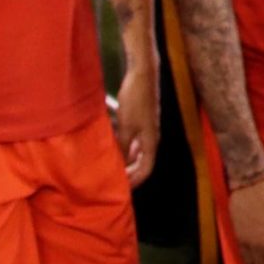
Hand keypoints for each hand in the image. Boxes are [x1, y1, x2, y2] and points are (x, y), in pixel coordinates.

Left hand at [112, 64, 158, 185]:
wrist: (143, 74)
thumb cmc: (135, 100)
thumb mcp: (126, 126)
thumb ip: (124, 147)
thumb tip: (121, 164)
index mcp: (151, 140)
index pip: (146, 168)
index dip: (136, 181)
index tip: (123, 189)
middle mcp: (152, 136)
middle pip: (143, 161)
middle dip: (130, 172)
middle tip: (115, 179)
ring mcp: (147, 127)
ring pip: (138, 150)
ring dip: (126, 159)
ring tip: (111, 164)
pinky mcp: (142, 118)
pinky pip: (134, 139)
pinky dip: (125, 146)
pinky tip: (112, 144)